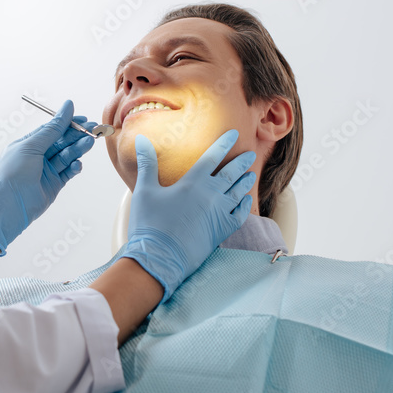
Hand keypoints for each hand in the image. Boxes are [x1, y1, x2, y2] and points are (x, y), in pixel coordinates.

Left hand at [0, 100, 95, 255]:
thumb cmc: (13, 173)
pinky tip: (77, 163)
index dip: (67, 123)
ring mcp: (46, 170)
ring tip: (89, 143)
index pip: (52, 129)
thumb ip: (53, 128)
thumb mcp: (32, 145)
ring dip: (78, 149)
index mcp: (29, 144)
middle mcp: (38, 156)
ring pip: (67, 155)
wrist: (9, 206)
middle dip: (77, 135)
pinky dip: (74, 167)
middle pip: (62, 141)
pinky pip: (68, 172)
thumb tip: (67, 107)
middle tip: (92, 130)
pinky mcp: (54, 184)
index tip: (82, 118)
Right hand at [122, 129, 256, 302]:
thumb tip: (141, 139)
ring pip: (238, 193)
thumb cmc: (149, 224)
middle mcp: (211, 195)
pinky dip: (244, 206)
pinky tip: (244, 202)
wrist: (159, 258)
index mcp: (193, 182)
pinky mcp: (221, 231)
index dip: (224, 143)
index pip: (213, 156)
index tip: (234, 135)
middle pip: (231, 174)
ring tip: (250, 175)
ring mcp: (219, 214)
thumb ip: (147, 163)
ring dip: (245, 182)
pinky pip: (239, 215)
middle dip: (241, 162)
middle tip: (251, 154)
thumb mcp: (144, 190)